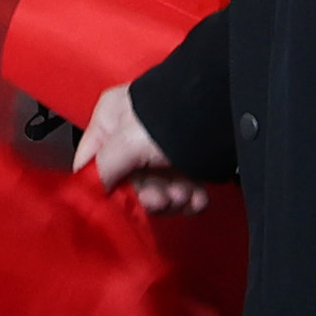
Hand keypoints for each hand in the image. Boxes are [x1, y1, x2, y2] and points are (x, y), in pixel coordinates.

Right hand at [73, 81, 215, 215]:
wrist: (224, 110)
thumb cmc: (171, 118)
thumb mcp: (127, 141)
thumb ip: (103, 168)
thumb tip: (93, 189)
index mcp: (110, 119)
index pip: (91, 161)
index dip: (101, 187)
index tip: (116, 206)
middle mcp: (132, 134)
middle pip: (130, 181)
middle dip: (149, 196)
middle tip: (162, 199)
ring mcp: (161, 149)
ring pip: (158, 188)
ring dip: (172, 200)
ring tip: (185, 194)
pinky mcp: (188, 161)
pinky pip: (182, 189)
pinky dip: (191, 199)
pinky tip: (198, 197)